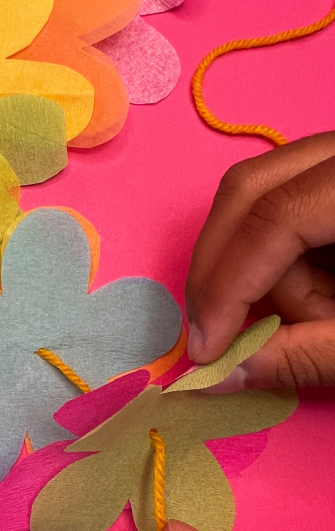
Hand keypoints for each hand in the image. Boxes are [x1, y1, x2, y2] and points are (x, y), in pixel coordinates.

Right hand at [186, 132, 334, 388]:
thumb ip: (305, 357)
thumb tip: (219, 376)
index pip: (276, 217)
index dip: (229, 285)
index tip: (207, 348)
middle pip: (246, 191)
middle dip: (219, 269)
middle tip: (213, 332)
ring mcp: (333, 155)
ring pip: (253, 193)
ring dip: (252, 263)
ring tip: (299, 313)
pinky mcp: (324, 170)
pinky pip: (273, 199)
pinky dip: (268, 251)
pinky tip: (302, 286)